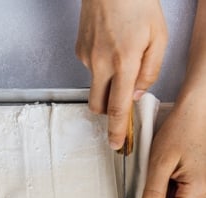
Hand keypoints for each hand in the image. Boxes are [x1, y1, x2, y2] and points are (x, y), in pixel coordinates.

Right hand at [75, 0, 167, 148]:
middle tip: (118, 104)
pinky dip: (101, 66)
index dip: (116, 130)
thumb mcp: (158, 37)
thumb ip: (150, 71)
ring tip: (119, 59)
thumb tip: (137, 94)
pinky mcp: (80, 51)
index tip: (115, 144)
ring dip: (106, 85)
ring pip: (95, 87)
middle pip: (98, 106)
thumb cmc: (137, 3)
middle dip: (107, 112)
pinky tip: (110, 46)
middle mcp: (101, 64)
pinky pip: (91, 70)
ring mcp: (87, 58)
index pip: (117, 107)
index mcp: (124, 62)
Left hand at [141, 92, 205, 197]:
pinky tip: (160, 171)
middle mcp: (202, 189)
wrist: (200, 105)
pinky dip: (166, 185)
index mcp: (195, 189)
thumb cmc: (184, 127)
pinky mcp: (198, 173)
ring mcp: (201, 181)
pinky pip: (179, 187)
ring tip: (154, 173)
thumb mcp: (161, 161)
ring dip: (160, 194)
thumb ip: (154, 191)